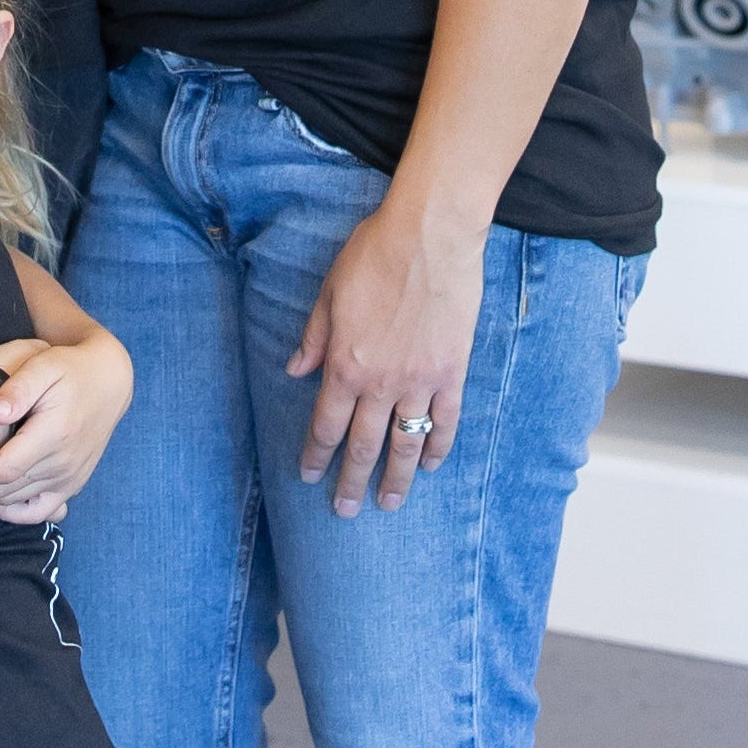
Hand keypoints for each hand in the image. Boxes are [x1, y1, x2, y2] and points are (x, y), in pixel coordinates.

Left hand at [0, 325, 133, 522]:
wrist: (108, 382)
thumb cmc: (69, 369)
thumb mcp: (44, 364)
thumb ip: (18, 387)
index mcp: (55, 434)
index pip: (5, 468)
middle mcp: (65, 463)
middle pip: (6, 490)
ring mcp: (71, 478)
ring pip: (18, 503)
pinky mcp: (73, 485)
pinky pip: (39, 513)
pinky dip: (13, 511)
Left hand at [289, 201, 483, 516]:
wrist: (430, 236)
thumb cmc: (374, 255)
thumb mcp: (330, 294)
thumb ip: (314, 338)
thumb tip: (295, 369)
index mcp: (344, 365)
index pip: (326, 425)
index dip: (315, 455)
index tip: (308, 476)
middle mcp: (380, 383)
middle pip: (363, 446)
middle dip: (351, 482)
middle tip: (346, 511)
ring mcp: (419, 381)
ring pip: (406, 444)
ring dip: (397, 478)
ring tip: (389, 503)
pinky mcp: (452, 372)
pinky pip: (446, 421)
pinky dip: (439, 446)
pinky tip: (434, 464)